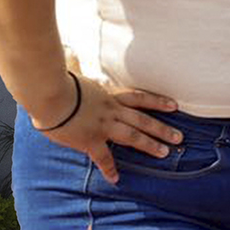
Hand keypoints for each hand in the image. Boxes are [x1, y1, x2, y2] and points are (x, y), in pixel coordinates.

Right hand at [34, 72, 180, 182]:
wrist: (50, 94)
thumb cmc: (59, 82)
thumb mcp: (74, 72)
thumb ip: (76, 65)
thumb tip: (71, 50)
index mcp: (108, 95)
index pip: (139, 97)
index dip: (157, 101)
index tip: (174, 106)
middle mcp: (111, 110)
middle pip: (142, 119)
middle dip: (162, 128)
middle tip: (179, 136)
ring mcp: (103, 125)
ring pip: (133, 136)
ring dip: (150, 144)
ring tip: (165, 153)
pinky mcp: (90, 140)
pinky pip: (103, 157)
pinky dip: (109, 168)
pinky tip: (116, 178)